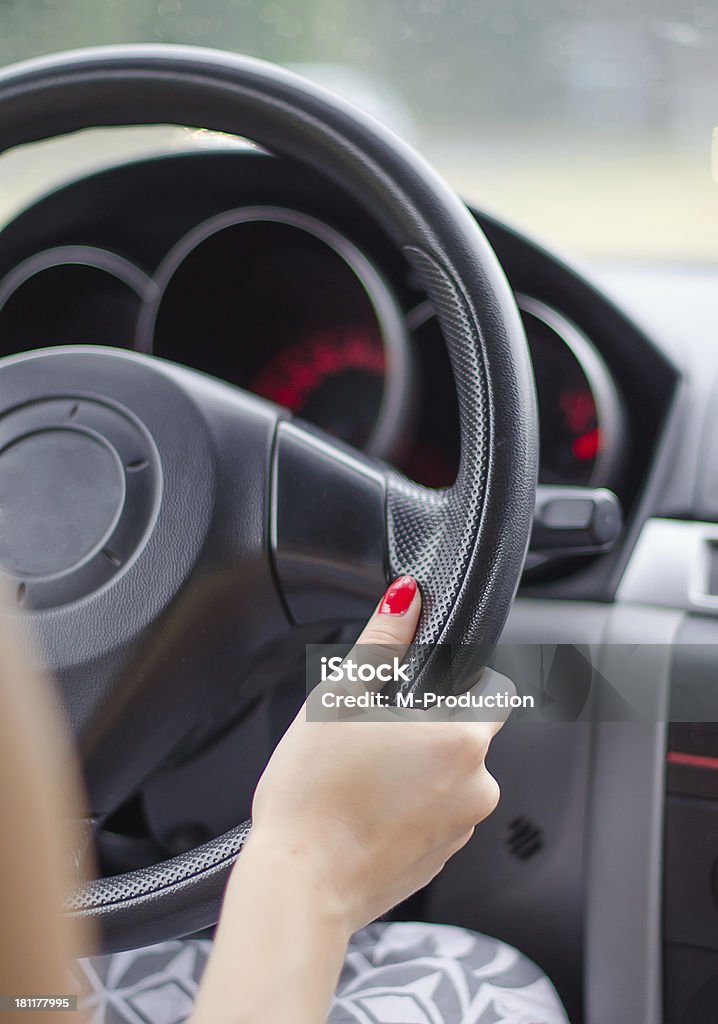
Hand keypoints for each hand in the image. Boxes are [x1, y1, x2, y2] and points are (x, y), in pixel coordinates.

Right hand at [194, 575, 512, 1023]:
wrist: (299, 886)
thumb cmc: (315, 795)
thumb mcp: (341, 698)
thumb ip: (383, 641)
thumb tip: (407, 597)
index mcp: (462, 740)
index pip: (493, 690)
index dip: (460, 679)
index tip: (423, 686)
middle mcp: (477, 788)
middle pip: (466, 735)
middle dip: (428, 727)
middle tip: (372, 732)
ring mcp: (460, 831)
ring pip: (449, 778)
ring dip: (418, 769)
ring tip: (362, 774)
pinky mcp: (438, 861)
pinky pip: (434, 816)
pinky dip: (409, 807)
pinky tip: (364, 807)